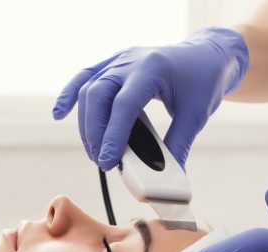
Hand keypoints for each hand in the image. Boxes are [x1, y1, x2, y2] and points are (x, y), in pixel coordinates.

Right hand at [51, 27, 248, 170]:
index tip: (109, 163)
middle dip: (95, 133)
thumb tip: (166, 180)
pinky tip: (59, 113)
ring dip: (86, 124)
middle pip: (98, 96)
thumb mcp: (196, 115)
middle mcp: (131, 61)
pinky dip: (69, 95)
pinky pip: (85, 77)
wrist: (207, 55)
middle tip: (102, 162)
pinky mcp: (113, 64)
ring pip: (88, 89)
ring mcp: (119, 60)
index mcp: (153, 68)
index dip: (113, 136)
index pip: (124, 105)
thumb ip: (178, 146)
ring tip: (95, 153)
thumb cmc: (204, 81)